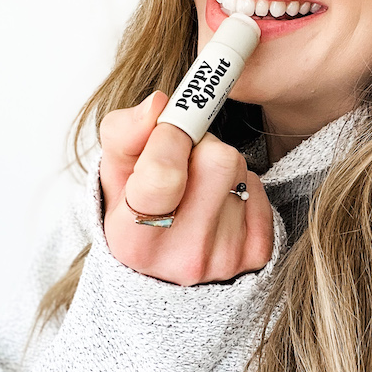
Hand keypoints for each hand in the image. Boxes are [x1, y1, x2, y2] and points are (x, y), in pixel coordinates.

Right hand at [99, 91, 273, 284]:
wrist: (164, 267)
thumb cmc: (135, 212)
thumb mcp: (113, 176)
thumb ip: (125, 134)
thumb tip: (159, 104)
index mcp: (136, 241)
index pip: (164, 175)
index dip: (170, 136)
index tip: (168, 123)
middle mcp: (184, 256)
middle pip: (218, 160)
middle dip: (200, 145)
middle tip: (181, 160)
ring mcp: (225, 259)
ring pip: (239, 169)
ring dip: (220, 164)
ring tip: (197, 186)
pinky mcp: (255, 254)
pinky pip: (258, 188)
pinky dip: (241, 185)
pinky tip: (218, 202)